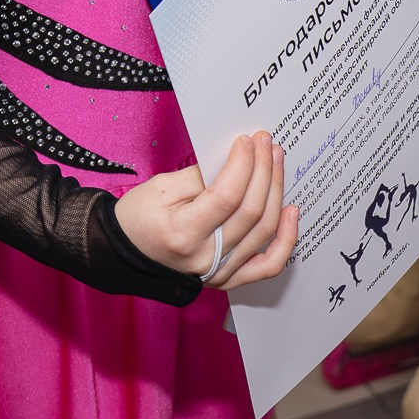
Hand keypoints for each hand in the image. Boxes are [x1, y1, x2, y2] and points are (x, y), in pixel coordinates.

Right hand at [113, 132, 299, 290]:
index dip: (243, 165)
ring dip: (275, 191)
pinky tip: (291, 212)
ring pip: (264, 231)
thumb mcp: (160, 188)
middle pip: (250, 212)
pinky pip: (268, 264)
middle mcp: (206, 258)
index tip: (247, 141)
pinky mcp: (230, 277)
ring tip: (276, 162)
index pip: (226, 196)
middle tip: (266, 143)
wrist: (128, 253)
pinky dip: (286, 239)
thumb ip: (201, 176)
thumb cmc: (138, 219)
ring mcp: (220, 271)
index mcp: (182, 234)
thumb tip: (236, 160)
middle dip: (263, 170)